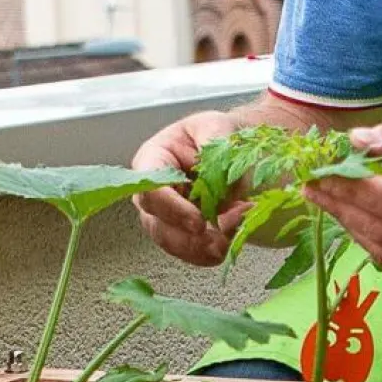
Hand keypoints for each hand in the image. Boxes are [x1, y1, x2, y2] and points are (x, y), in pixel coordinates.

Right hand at [132, 110, 241, 265]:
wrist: (231, 152)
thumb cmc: (216, 135)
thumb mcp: (217, 126)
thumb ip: (217, 149)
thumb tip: (225, 186)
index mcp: (152, 160)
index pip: (149, 189)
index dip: (172, 209)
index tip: (199, 222)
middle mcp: (152, 192)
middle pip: (156, 224)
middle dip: (190, 237)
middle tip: (223, 235)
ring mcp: (164, 217)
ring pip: (172, 244)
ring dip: (201, 249)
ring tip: (231, 240)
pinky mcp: (181, 234)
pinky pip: (189, 254)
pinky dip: (209, 255)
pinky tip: (229, 245)